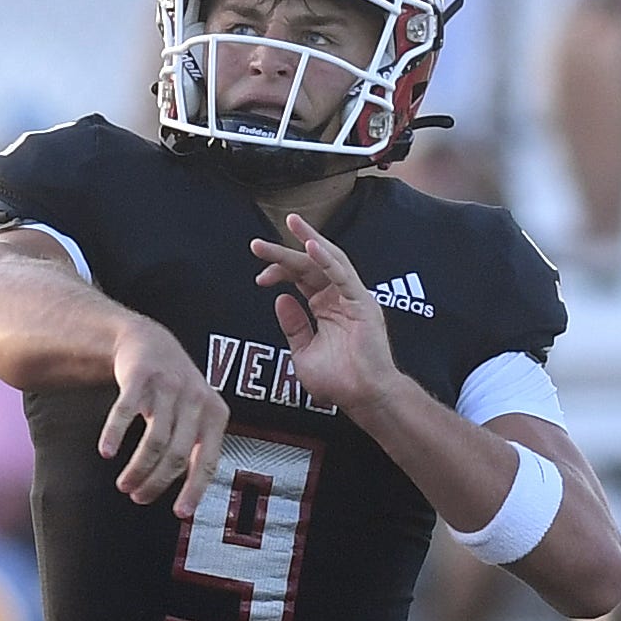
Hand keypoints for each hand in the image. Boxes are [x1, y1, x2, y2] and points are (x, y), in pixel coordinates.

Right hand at [102, 318, 224, 508]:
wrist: (149, 342)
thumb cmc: (174, 389)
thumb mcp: (197, 414)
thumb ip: (197, 447)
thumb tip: (191, 497)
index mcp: (216, 413)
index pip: (207, 460)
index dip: (194, 489)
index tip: (180, 514)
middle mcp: (196, 399)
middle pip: (177, 455)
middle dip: (156, 483)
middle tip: (138, 497)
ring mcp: (168, 386)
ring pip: (154, 440)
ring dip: (137, 468)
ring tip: (123, 484)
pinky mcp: (141, 376)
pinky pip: (126, 412)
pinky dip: (115, 434)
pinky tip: (106, 452)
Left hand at [249, 213, 401, 415]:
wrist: (362, 398)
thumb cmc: (338, 381)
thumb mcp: (302, 352)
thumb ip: (293, 326)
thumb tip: (281, 299)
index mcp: (324, 305)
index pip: (299, 278)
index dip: (278, 272)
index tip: (259, 279)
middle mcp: (338, 296)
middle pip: (309, 265)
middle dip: (283, 252)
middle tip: (257, 244)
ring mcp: (352, 296)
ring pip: (328, 261)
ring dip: (309, 240)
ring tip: (291, 222)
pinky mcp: (363, 302)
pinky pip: (343, 275)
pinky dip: (327, 260)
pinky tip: (311, 247)